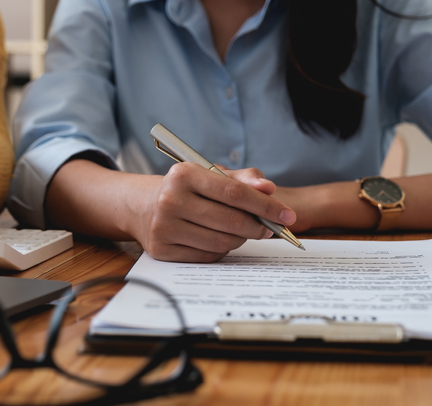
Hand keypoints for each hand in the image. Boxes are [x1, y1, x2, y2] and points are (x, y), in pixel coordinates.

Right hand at [131, 163, 296, 261]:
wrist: (143, 205)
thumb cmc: (187, 188)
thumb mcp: (211, 175)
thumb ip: (244, 179)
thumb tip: (269, 189)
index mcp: (184, 174)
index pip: (234, 193)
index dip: (265, 206)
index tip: (287, 216)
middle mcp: (170, 200)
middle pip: (230, 221)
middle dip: (258, 226)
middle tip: (270, 228)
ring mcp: (164, 227)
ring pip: (222, 242)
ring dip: (241, 239)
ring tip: (243, 231)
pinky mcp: (162, 250)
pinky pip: (208, 256)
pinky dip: (222, 250)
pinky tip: (222, 239)